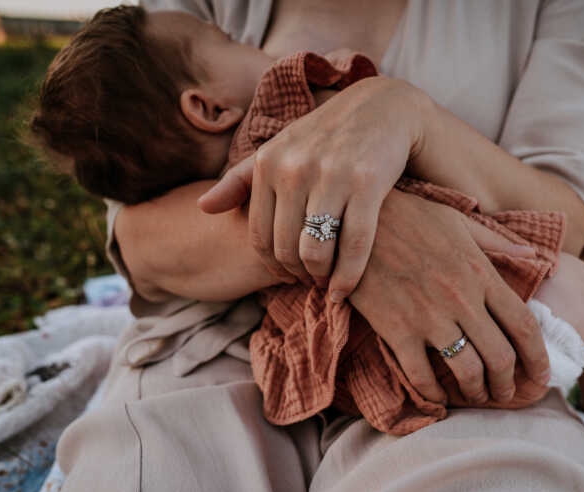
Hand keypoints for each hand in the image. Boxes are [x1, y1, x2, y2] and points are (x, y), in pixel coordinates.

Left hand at [198, 77, 427, 298]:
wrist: (381, 109)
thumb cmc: (324, 137)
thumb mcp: (278, 149)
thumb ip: (239, 180)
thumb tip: (202, 208)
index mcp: (268, 162)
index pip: (259, 235)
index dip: (272, 265)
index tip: (287, 276)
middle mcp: (295, 169)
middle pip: (286, 247)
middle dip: (297, 274)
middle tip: (310, 281)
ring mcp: (332, 176)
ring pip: (316, 251)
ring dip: (320, 277)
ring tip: (326, 281)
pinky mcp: (367, 184)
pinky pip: (354, 244)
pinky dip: (348, 276)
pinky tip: (343, 290)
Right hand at [347, 189, 549, 403]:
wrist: (354, 221)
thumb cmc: (408, 216)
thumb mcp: (458, 220)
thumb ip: (497, 242)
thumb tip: (533, 255)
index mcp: (481, 272)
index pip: (524, 324)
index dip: (538, 357)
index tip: (542, 376)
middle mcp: (462, 299)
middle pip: (500, 356)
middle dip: (508, 383)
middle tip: (506, 393)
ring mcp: (429, 317)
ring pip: (467, 371)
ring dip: (476, 392)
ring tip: (476, 396)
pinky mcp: (396, 329)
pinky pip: (421, 375)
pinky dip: (433, 393)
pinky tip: (437, 397)